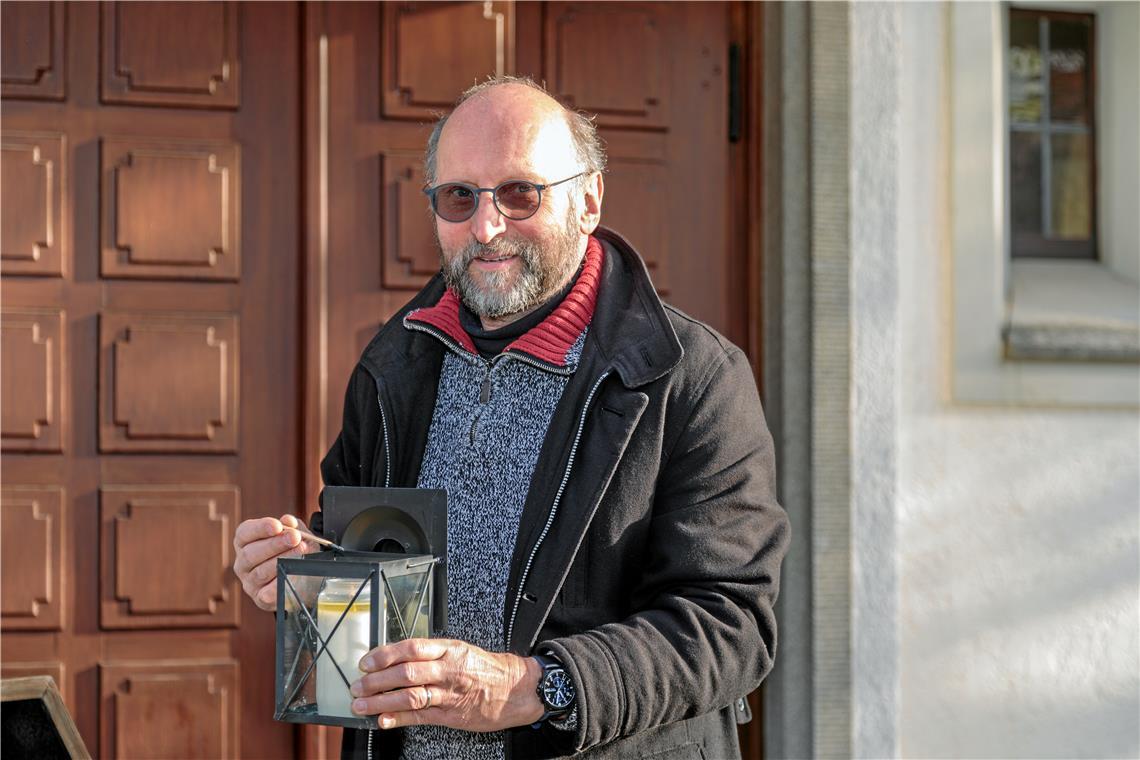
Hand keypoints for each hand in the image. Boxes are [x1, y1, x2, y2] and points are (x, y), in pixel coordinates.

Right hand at [232, 514, 318, 610]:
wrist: (306, 580)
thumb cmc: (295, 553)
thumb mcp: (298, 536)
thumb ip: (293, 527)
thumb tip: (288, 521)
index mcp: (246, 543)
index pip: (244, 533)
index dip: (260, 528)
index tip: (277, 526)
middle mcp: (243, 563)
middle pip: (250, 553)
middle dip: (274, 544)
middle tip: (294, 537)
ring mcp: (250, 582)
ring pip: (260, 572)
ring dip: (281, 561)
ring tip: (300, 552)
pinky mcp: (260, 598)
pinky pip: (267, 592)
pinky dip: (280, 583)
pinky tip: (292, 574)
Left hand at [349, 638, 543, 731]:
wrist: (517, 689)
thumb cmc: (487, 669)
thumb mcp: (461, 650)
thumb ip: (432, 654)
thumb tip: (397, 658)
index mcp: (449, 649)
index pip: (411, 648)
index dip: (385, 655)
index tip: (366, 662)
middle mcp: (448, 669)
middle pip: (406, 673)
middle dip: (377, 681)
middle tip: (358, 686)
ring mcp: (449, 693)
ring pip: (410, 696)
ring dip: (382, 702)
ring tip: (362, 706)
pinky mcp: (451, 715)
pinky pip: (421, 716)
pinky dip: (399, 718)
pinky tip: (384, 720)